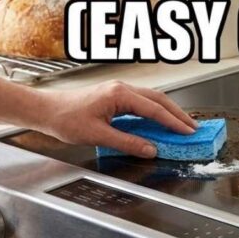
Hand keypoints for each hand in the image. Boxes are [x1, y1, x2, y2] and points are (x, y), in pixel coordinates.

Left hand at [31, 81, 196, 157]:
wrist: (45, 110)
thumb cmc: (65, 118)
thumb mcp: (98, 135)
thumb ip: (127, 142)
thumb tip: (150, 149)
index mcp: (119, 94)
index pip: (154, 109)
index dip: (173, 122)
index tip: (187, 132)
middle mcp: (122, 88)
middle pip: (159, 99)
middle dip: (178, 113)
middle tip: (192, 127)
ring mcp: (118, 90)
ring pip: (151, 98)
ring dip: (168, 111)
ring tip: (181, 124)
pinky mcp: (114, 95)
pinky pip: (141, 101)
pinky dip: (155, 111)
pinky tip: (159, 120)